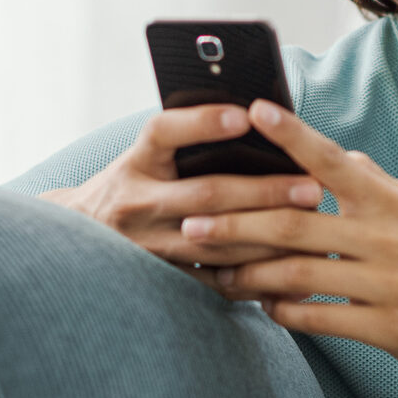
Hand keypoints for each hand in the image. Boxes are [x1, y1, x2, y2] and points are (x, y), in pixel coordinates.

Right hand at [42, 104, 323, 291]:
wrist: (82, 234)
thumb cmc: (135, 181)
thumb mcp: (148, 154)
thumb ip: (188, 140)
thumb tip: (256, 121)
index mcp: (136, 160)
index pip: (163, 132)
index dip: (202, 123)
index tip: (245, 114)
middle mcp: (137, 203)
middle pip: (205, 195)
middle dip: (264, 191)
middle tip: (312, 188)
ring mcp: (148, 247)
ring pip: (216, 245)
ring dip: (269, 239)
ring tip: (315, 229)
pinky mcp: (163, 280)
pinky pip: (215, 283)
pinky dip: (256, 281)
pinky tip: (294, 277)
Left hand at [182, 98, 397, 376]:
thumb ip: (369, 181)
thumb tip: (333, 152)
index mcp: (389, 200)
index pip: (331, 160)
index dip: (291, 134)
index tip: (253, 109)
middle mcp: (390, 236)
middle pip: (295, 225)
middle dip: (236, 223)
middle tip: (190, 222)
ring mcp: (390, 283)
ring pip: (299, 274)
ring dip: (249, 275)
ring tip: (216, 273)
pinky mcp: (388, 327)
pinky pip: (319, 318)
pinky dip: (283, 312)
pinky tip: (262, 306)